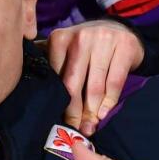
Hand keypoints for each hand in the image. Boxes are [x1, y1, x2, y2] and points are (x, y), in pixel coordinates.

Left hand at [47, 20, 143, 135]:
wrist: (118, 29)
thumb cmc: (85, 47)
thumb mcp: (64, 49)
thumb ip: (49, 65)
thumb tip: (33, 97)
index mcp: (59, 38)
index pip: (56, 77)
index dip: (58, 102)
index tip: (59, 120)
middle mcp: (80, 36)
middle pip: (73, 84)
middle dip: (74, 112)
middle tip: (75, 130)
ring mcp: (103, 39)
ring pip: (95, 86)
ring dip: (92, 111)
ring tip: (90, 126)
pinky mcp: (125, 45)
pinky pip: (115, 82)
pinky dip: (109, 101)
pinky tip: (104, 113)